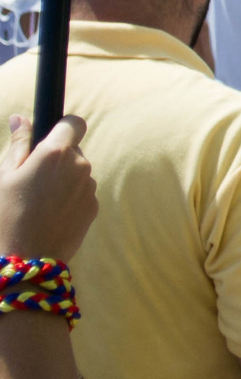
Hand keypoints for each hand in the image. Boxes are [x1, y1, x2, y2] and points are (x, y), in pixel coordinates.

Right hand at [0, 115, 94, 261]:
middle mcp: (79, 166)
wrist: (26, 260)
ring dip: (63, 178)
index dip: (63, 126)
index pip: (74, 123)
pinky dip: (69, 197)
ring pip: (78, 172)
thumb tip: (21, 118)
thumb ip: (18, 144)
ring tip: (37, 201)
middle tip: (31, 179)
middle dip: (57, 158)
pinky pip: (82, 192)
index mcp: (55, 153)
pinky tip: (49, 214)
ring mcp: (89, 187)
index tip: (51, 136)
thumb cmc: (5, 216)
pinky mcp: (94, 206)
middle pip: (74, 149)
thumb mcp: (4, 177)